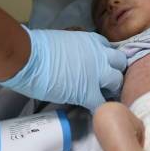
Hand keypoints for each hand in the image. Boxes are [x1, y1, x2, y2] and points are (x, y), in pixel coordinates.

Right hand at [0, 26, 126, 111]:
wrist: (29, 57)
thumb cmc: (38, 47)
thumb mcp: (66, 39)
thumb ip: (77, 48)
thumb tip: (75, 57)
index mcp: (92, 41)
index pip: (109, 49)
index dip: (106, 60)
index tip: (102, 67)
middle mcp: (100, 55)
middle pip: (120, 64)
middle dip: (114, 73)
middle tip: (105, 82)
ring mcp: (97, 74)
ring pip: (117, 82)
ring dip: (110, 90)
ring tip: (101, 96)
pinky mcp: (89, 93)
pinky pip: (101, 103)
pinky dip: (98, 108)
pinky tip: (92, 110)